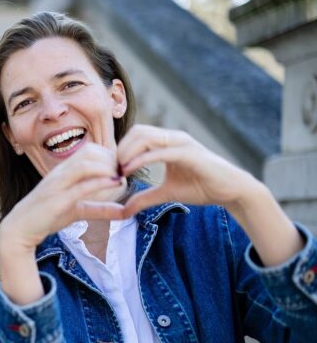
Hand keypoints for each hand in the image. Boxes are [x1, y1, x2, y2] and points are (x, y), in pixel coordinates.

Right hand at [0, 142, 125, 252]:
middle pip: (90, 151)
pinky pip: (80, 186)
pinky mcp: (57, 200)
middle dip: (111, 159)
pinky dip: (100, 183)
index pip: (90, 150)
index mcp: (64, 171)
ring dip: (107, 168)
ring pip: (85, 164)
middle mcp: (60, 173)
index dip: (109, 155)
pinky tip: (114, 184)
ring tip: (119, 178)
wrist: (20, 229)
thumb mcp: (78, 210)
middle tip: (122, 174)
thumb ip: (100, 209)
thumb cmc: (47, 216)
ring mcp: (57, 185)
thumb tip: (125, 212)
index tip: (121, 170)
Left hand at [119, 124, 260, 215]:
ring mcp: (182, 143)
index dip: (120, 149)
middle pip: (138, 131)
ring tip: (118, 170)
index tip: (111, 169)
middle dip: (120, 149)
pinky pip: (160, 151)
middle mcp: (174, 138)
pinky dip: (141, 159)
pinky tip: (128, 170)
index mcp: (168, 142)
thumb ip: (144, 198)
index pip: (137, 135)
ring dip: (127, 152)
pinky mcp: (189, 154)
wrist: (230, 190)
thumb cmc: (200, 187)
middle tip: (111, 169)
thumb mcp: (166, 193)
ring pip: (146, 137)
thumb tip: (124, 210)